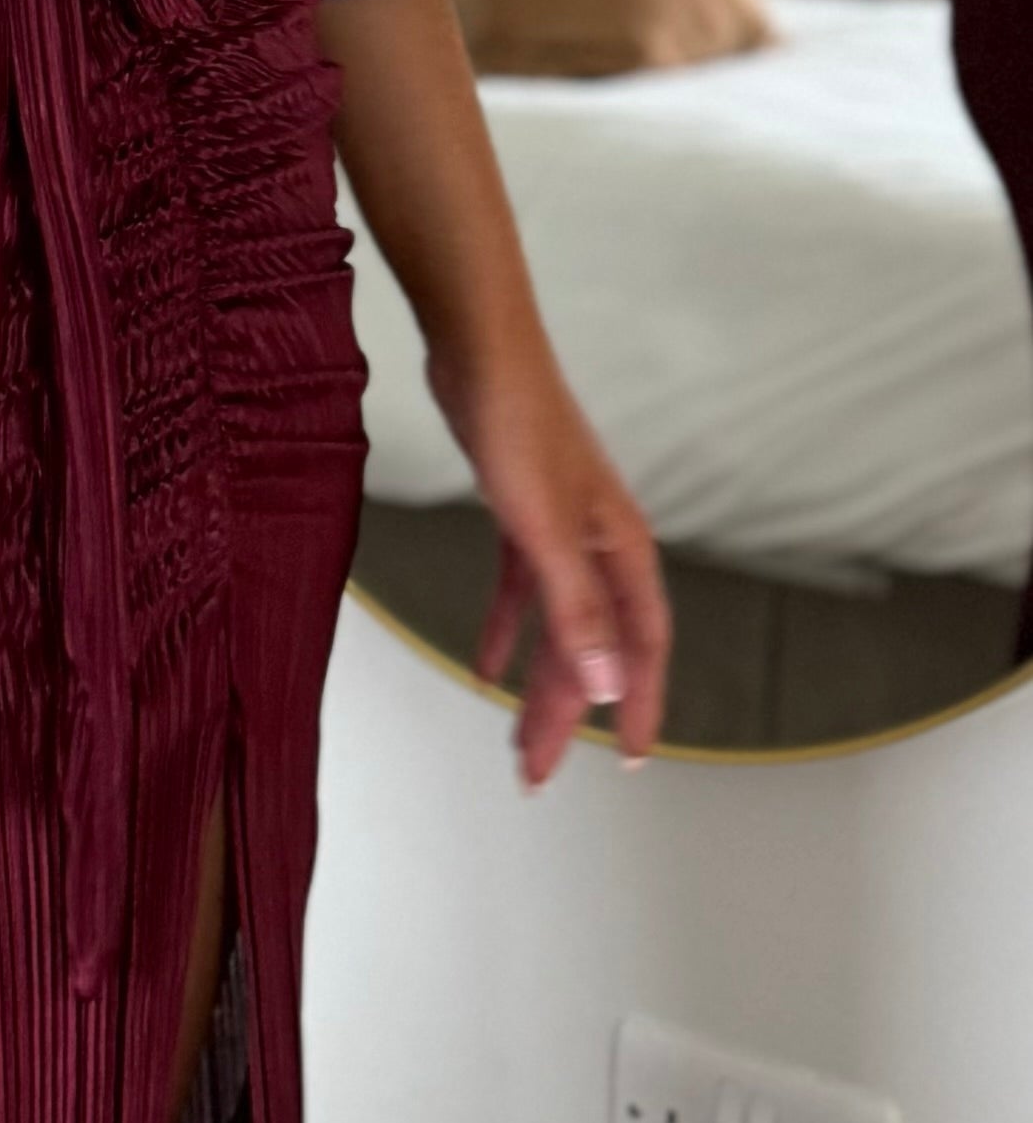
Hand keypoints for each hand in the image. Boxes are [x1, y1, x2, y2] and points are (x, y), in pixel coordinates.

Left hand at [429, 340, 669, 784]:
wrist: (481, 349)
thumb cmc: (518, 426)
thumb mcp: (542, 528)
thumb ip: (574, 607)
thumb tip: (602, 684)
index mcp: (622, 550)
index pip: (641, 647)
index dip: (636, 704)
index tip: (627, 761)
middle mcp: (601, 545)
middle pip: (593, 647)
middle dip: (567, 713)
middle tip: (536, 773)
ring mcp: (564, 530)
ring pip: (559, 625)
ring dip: (539, 681)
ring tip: (516, 738)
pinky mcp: (523, 514)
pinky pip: (523, 590)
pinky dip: (507, 629)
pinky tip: (486, 667)